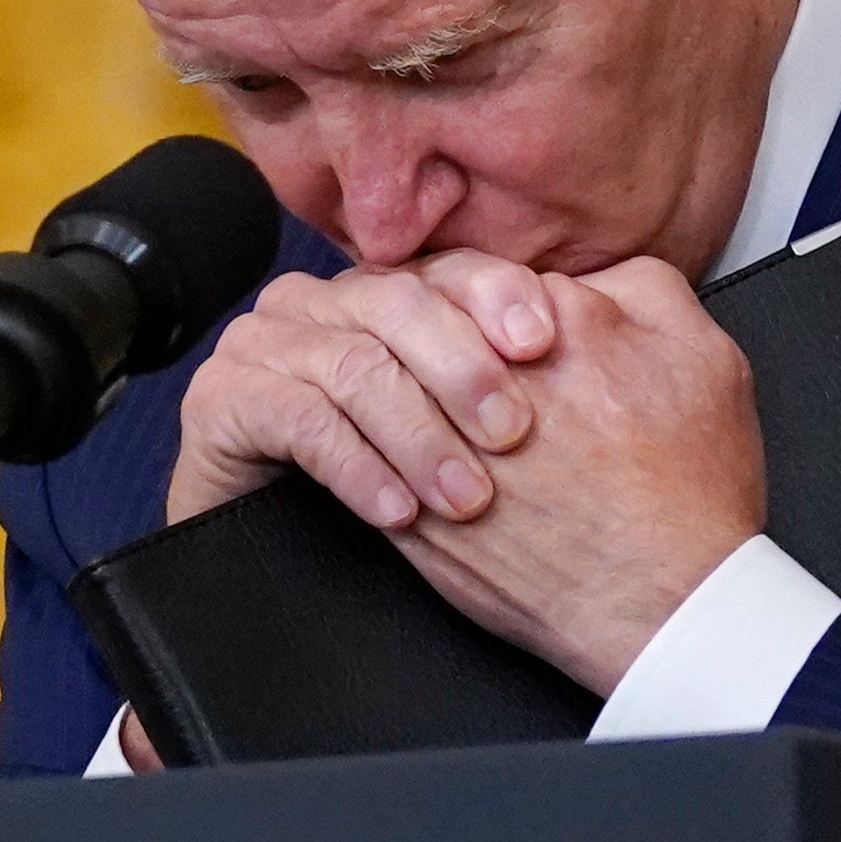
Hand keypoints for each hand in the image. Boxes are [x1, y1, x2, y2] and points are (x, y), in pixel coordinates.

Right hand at [163, 255, 576, 532]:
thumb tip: (616, 310)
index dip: (499, 297)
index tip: (546, 344)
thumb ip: (535, 372)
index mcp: (389, 296)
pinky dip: (356, 465)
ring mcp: (267, 345)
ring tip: (466, 499)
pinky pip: (298, 417)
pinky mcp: (223, 397)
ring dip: (417, 435)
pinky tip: (396, 509)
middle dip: (462, 369)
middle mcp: (325, 304)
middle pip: (399, 305)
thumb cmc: (403, 501)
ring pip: (353, 363)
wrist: (284, 570)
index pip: (449, 271)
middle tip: (514, 436)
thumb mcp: (476, 436)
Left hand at [388, 256, 761, 693]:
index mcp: (566, 327)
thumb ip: (647, 291)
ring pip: (381, 384)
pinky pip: (365, 459)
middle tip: (434, 356)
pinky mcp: (418, 514)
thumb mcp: (709, 360)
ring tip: (405, 401)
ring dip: (386, 387)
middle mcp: (496, 381)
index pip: (481, 274)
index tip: (487, 328)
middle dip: (419, 335)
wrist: (669, 606)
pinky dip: (373, 451)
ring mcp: (446, 447)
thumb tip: (595, 275)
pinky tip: (398, 459)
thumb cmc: (690, 498)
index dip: (478, 300)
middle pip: (418, 320)